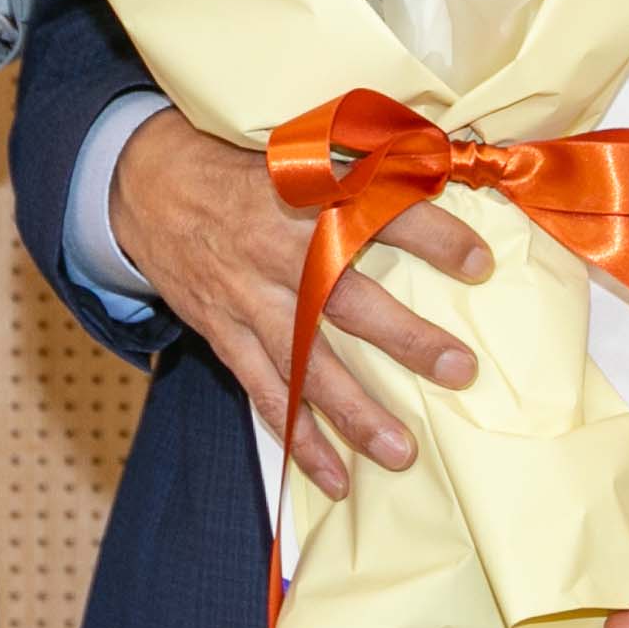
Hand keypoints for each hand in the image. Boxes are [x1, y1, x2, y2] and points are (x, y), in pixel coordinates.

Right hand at [106, 115, 486, 498]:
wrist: (148, 182)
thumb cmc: (241, 165)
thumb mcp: (297, 149)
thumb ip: (362, 164)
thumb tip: (442, 169)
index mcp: (303, 194)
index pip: (376, 210)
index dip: (430, 235)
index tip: (480, 262)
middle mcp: (276, 250)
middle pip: (345, 297)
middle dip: (404, 337)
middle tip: (459, 370)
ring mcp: (246, 297)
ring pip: (305, 362)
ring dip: (354, 411)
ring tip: (401, 452)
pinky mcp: (223, 333)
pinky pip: (264, 392)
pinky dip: (298, 438)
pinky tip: (334, 477)